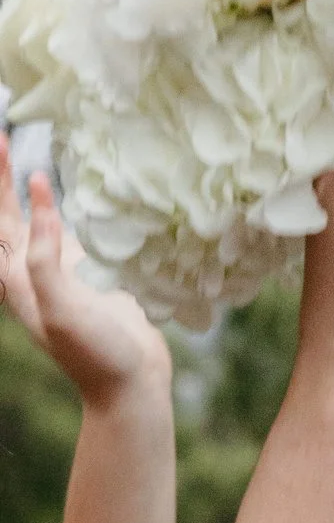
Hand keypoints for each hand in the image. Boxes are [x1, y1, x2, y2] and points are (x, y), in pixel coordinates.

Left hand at [0, 135, 169, 405]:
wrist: (132, 386)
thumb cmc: (93, 354)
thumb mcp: (60, 308)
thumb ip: (44, 256)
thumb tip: (38, 194)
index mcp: (16, 278)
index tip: (0, 141)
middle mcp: (32, 273)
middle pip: (6, 216)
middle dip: (1, 177)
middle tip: (3, 135)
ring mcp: (61, 274)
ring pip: (36, 224)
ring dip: (28, 193)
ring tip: (29, 158)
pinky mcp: (90, 278)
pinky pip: (70, 236)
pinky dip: (65, 212)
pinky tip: (74, 195)